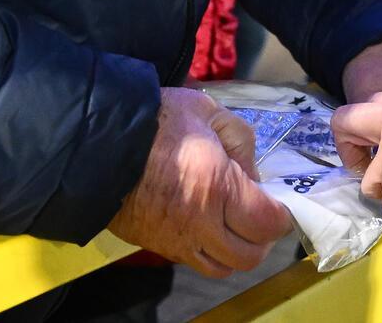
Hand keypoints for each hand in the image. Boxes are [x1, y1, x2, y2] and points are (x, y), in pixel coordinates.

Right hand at [107, 88, 292, 276]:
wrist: (99, 142)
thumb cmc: (156, 121)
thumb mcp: (208, 113)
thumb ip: (241, 141)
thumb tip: (252, 174)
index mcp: (217, 187)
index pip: (267, 223)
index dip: (282, 216)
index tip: (281, 201)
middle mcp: (200, 223)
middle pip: (249, 255)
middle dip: (263, 237)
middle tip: (261, 214)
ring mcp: (176, 240)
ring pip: (222, 268)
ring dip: (237, 251)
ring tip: (237, 226)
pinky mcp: (156, 245)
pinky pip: (194, 263)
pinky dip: (210, 253)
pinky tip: (209, 227)